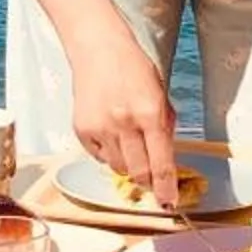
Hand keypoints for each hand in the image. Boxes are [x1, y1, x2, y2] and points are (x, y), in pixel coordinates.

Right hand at [68, 21, 178, 204]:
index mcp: (150, 113)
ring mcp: (100, 128)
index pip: (161, 163)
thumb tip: (166, 160)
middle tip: (152, 180)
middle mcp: (124, 123)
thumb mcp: (160, 94)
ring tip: (130, 144)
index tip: (170, 202)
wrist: (98, 49)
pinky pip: (99, 158)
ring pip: (119, 168)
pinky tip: (112, 135)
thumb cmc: (133, 68)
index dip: (167, 188)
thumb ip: (164, 127)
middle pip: (139, 173)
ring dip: (129, 165)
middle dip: (148, 181)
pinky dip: (109, 154)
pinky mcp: (82, 130)